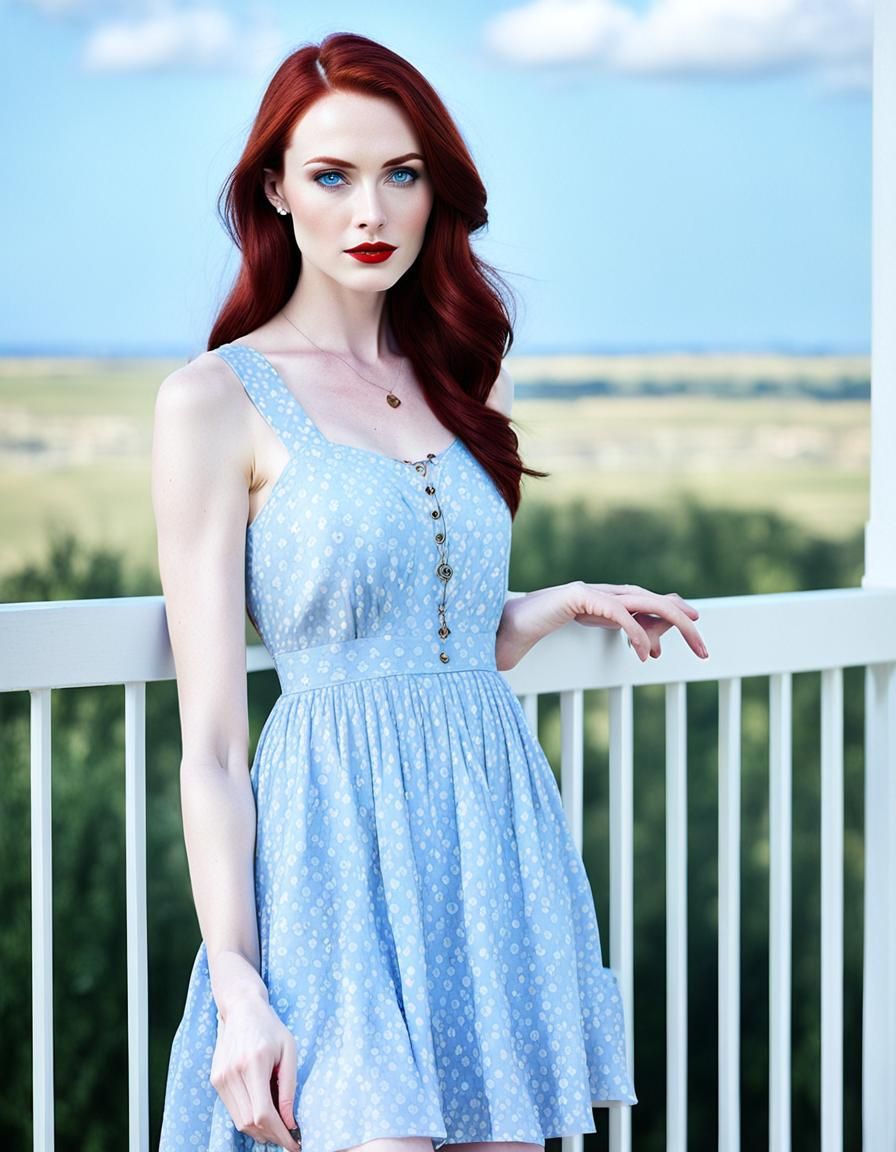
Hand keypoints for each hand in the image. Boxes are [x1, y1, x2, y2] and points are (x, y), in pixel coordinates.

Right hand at [209, 991, 300, 1150]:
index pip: (264, 1113)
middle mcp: (233, 1073)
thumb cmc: (270, 1027)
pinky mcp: (216, 1080)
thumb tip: (290, 1122)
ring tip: (278, 1127)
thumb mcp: (289, 1051)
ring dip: (260, 1131)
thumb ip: (288, 1088)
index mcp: (254, 1062)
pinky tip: (263, 1113)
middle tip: (289, 1138)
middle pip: (250, 1122)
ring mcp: (221, 1077)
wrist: (241, 1008)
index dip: (280, 1134)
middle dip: (271, 1136)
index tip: (294, 1143)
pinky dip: (249, 1118)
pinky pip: (233, 1110)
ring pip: (240, 1121)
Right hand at [496, 580, 707, 668]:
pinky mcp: (574, 595)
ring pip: (640, 599)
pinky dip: (634, 630)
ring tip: (691, 641)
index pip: (643, 602)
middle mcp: (596, 590)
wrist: (495, 630)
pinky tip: (646, 651)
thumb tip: (641, 646)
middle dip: (681, 620)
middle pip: (649, 599)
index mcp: (597, 599)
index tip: (692, 637)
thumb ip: (601, 636)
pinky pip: (615, 610)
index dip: (669, 614)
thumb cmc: (530, 636)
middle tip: (705, 648)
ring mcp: (586, 590)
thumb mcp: (575, 639)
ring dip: (670, 620)